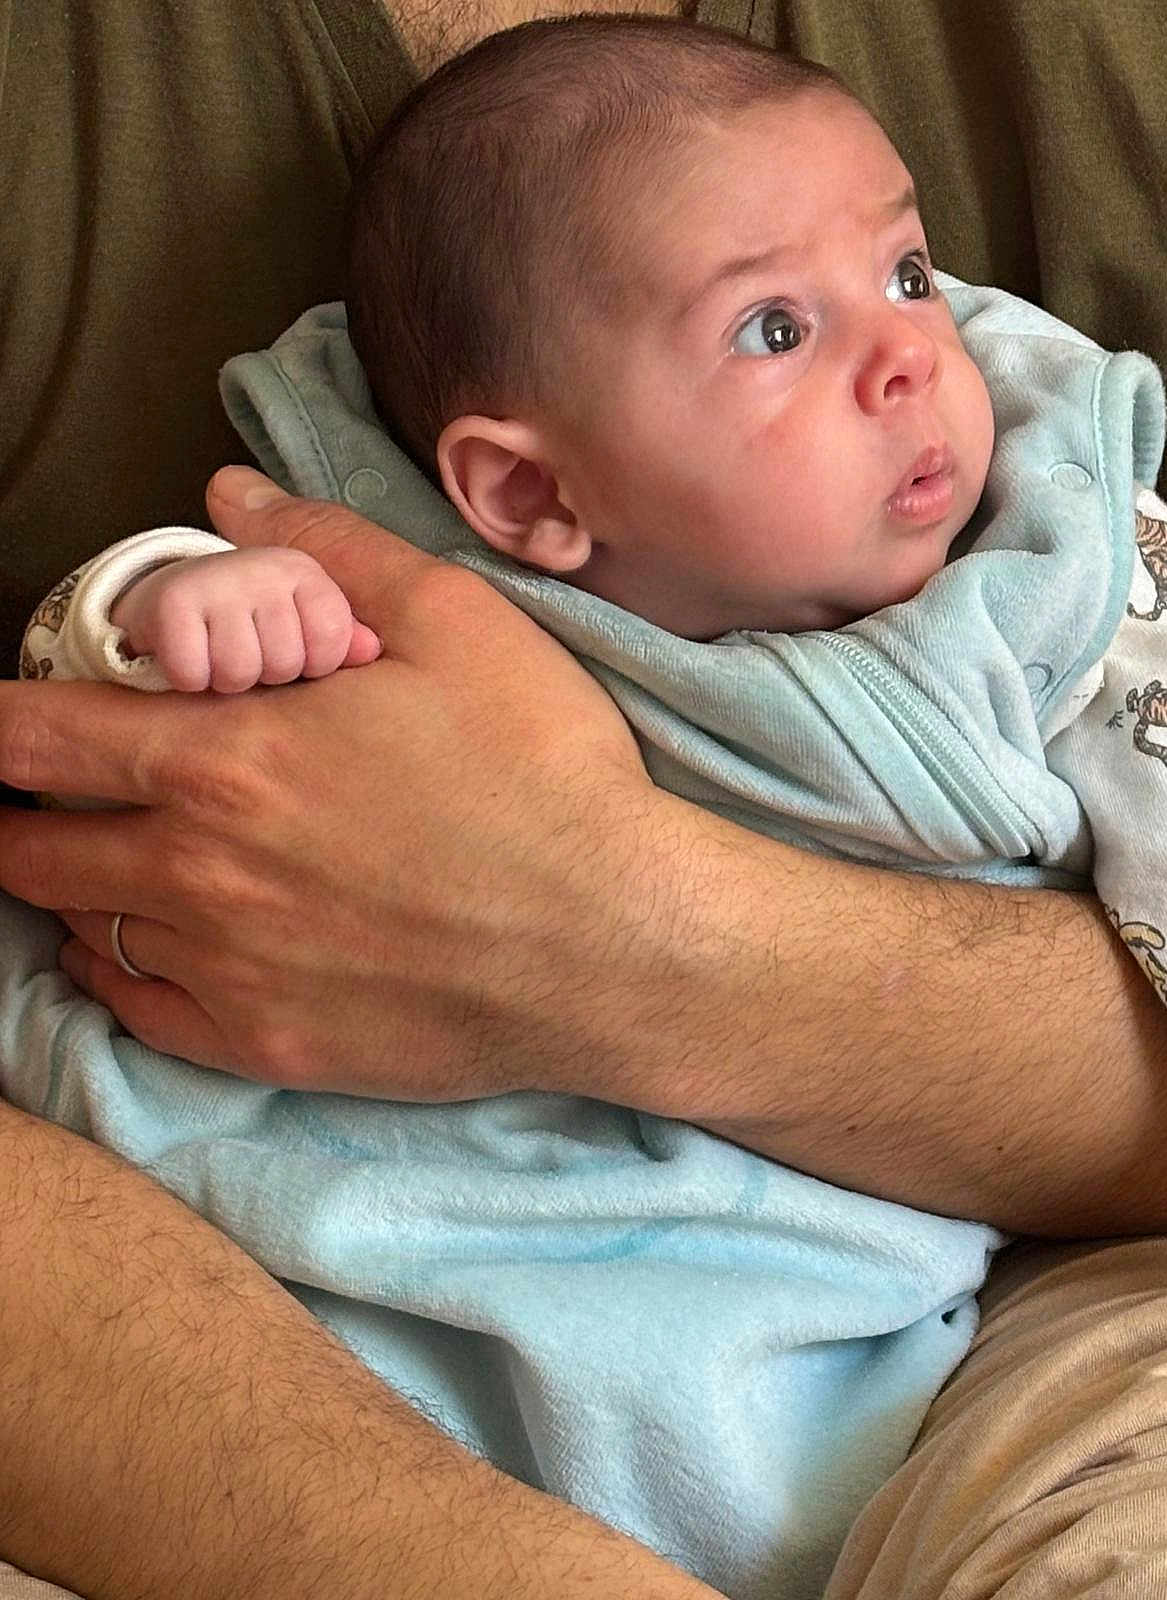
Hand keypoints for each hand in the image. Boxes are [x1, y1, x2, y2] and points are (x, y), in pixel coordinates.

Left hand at [0, 467, 672, 1100]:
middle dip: (25, 807)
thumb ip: (329, 550)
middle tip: (73, 785)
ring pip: (82, 929)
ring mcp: (226, 971)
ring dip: (81, 884)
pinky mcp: (268, 1045)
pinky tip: (155, 948)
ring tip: (126, 857)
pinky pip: (138, 1013)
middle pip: (32, 845)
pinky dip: (121, 973)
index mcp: (225, 759)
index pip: (31, 733)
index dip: (1, 717)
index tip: (18, 712)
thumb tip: (228, 498)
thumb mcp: (458, 624)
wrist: (615, 941)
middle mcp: (197, 873)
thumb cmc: (543, 777)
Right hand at [111, 547, 381, 691]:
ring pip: (239, 669)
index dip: (316, 663)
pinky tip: (188, 659)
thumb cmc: (250, 626)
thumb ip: (349, 637)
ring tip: (218, 655)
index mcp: (306, 571)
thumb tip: (371, 647)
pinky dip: (187, 679)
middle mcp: (266, 562)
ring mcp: (218, 576)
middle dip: (268, 674)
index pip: (333, 642)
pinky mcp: (171, 600)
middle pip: (285, 661)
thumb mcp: (314, 630)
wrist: (163, 606)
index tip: (298, 651)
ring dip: (227, 680)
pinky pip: (192, 671)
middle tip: (249, 652)